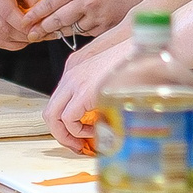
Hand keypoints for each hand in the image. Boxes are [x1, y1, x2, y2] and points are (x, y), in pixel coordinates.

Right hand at [0, 0, 42, 50]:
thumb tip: (39, 20)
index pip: (7, 12)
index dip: (24, 25)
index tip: (40, 28)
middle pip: (2, 28)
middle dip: (24, 35)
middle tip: (41, 34)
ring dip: (18, 41)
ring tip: (33, 35)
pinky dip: (10, 43)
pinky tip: (22, 38)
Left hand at [16, 0, 153, 44]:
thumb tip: (57, 5)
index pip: (50, 3)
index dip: (35, 14)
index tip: (25, 20)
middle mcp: (86, 2)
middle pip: (57, 20)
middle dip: (42, 28)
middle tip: (31, 34)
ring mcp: (98, 16)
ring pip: (72, 30)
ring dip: (60, 33)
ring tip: (47, 35)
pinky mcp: (109, 26)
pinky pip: (89, 32)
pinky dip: (82, 31)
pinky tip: (78, 29)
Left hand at [44, 34, 134, 151]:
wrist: (142, 47)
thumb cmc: (133, 60)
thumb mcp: (109, 74)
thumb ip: (99, 90)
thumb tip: (101, 114)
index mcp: (75, 70)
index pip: (58, 102)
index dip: (64, 123)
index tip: (77, 134)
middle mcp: (70, 75)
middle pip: (50, 111)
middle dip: (60, 133)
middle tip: (75, 144)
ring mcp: (74, 82)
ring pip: (52, 116)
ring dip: (65, 135)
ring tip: (81, 143)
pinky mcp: (84, 92)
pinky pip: (68, 118)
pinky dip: (77, 131)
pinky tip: (93, 131)